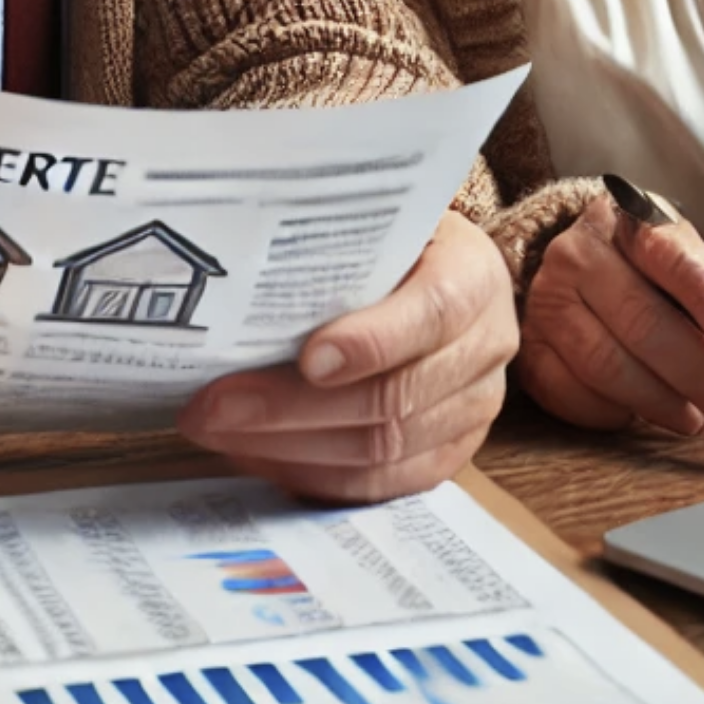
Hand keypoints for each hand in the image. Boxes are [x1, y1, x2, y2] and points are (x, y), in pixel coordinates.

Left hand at [177, 211, 516, 502]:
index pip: (435, 312)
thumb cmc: (395, 238)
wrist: (438, 271)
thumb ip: (336, 234)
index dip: (373, 341)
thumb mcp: (381, 217)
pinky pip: (379, 486)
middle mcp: (487, 347)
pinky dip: (312, 475)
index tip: (306, 358)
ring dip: (289, 448)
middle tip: (215, 405)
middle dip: (294, 408)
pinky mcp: (448, 455)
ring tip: (218, 430)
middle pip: (396, 397)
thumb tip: (246, 261)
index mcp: (475, 274)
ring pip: (382, 453)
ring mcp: (473, 409)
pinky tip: (256, 454)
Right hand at [514, 194, 703, 437]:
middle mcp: (579, 253)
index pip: (670, 254)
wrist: (577, 275)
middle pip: (643, 320)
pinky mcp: (531, 349)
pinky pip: (575, 395)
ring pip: (609, 365)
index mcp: (629, 221)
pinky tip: (644, 413)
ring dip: (664, 403)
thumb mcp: (691, 263)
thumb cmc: (647, 273)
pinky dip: (617, 413)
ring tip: (700, 420)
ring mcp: (548, 300)